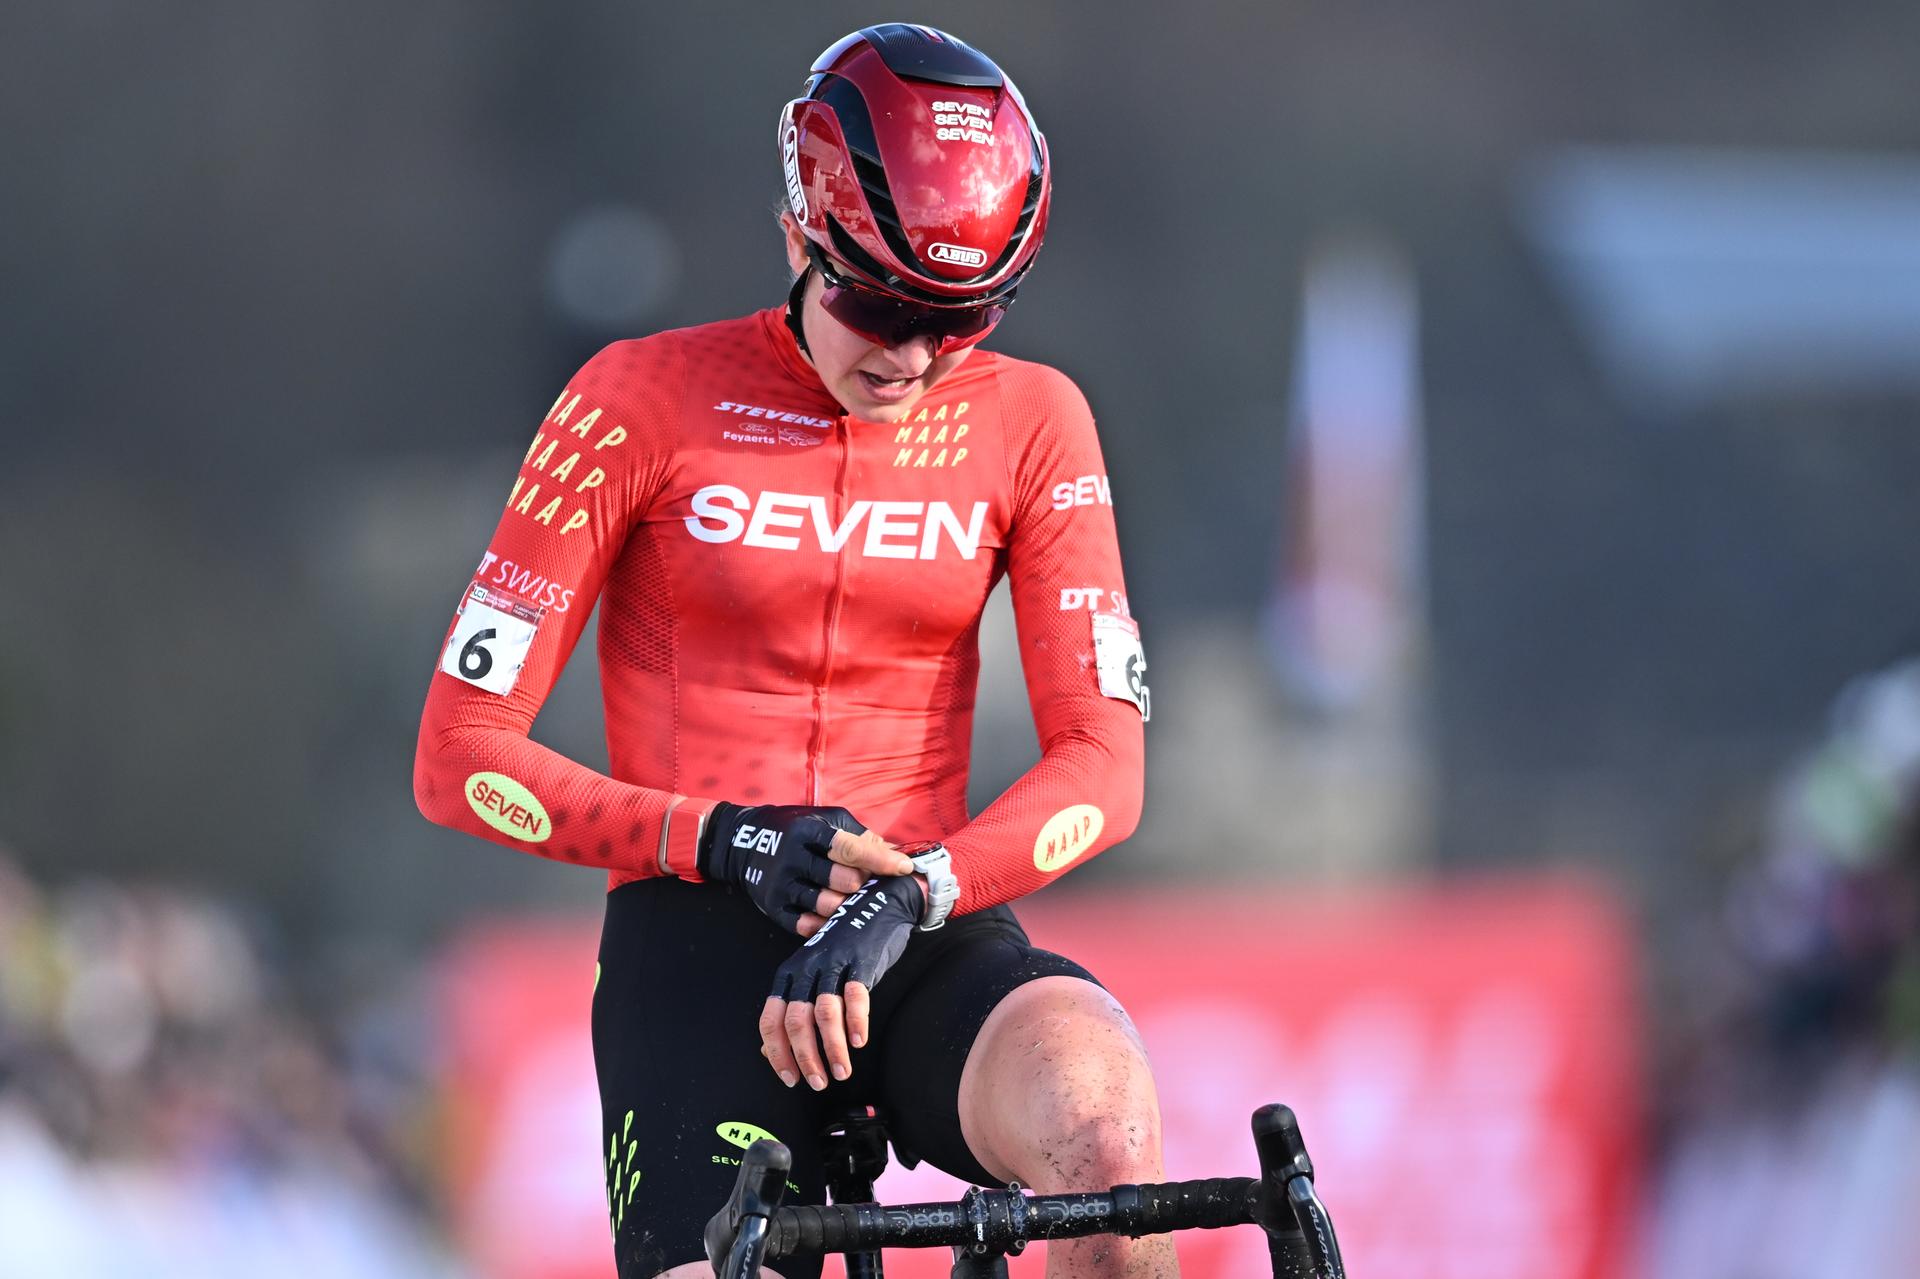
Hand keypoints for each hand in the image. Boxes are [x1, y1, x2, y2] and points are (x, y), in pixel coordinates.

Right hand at [699, 803, 913, 934]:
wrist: (744, 842)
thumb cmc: (796, 829)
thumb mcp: (825, 819)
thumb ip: (859, 836)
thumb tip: (895, 852)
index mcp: (809, 832)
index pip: (849, 848)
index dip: (879, 859)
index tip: (905, 867)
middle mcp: (793, 858)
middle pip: (842, 880)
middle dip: (863, 884)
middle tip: (870, 883)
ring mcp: (781, 885)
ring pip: (826, 905)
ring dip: (847, 905)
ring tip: (853, 900)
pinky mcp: (773, 907)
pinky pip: (806, 925)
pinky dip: (826, 923)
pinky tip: (834, 917)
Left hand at [758, 874, 924, 1089]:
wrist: (878, 906)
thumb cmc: (845, 948)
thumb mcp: (813, 975)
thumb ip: (793, 1010)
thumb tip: (768, 1051)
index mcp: (790, 974)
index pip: (771, 1018)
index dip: (777, 1052)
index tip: (790, 1078)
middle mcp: (807, 968)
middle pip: (797, 1020)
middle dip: (806, 1058)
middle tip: (818, 1083)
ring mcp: (834, 962)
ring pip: (825, 1012)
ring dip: (832, 1049)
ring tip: (841, 1071)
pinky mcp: (861, 960)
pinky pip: (855, 995)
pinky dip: (856, 1022)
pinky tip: (858, 1042)